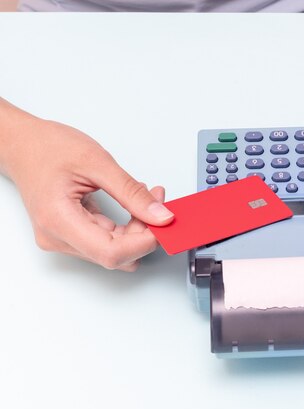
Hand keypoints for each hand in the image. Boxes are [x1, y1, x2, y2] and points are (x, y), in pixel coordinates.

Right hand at [0, 100, 173, 270]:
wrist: (23, 145)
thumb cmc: (48, 148)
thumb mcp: (97, 163)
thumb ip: (132, 192)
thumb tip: (160, 216)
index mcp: (59, 220)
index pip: (111, 252)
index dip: (144, 243)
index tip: (164, 224)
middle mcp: (58, 237)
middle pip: (115, 253)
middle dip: (145, 231)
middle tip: (160, 202)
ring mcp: (62, 239)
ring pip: (114, 249)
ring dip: (138, 228)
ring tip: (147, 198)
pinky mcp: (71, 234)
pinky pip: (107, 239)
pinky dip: (126, 226)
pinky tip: (133, 206)